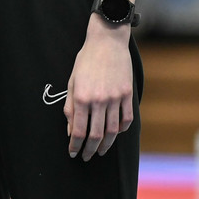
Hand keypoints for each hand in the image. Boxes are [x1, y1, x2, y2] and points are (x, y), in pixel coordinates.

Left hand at [63, 15, 132, 160]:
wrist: (107, 42)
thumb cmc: (86, 61)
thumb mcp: (72, 82)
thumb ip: (70, 107)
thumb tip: (70, 130)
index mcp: (82, 98)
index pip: (78, 131)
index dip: (74, 146)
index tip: (73, 153)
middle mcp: (99, 101)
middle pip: (95, 135)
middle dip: (89, 150)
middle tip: (86, 157)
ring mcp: (116, 98)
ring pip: (113, 131)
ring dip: (106, 144)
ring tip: (100, 150)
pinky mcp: (128, 94)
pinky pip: (126, 119)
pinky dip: (121, 130)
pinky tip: (115, 133)